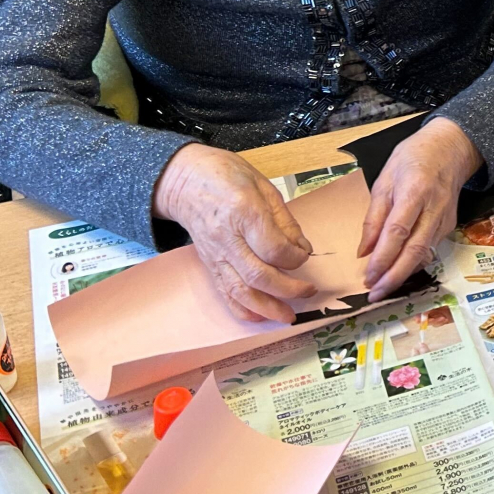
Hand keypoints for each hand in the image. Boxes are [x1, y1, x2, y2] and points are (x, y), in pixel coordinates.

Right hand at [154, 144, 314, 323]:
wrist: (186, 180)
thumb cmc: (227, 176)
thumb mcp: (264, 186)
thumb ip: (285, 220)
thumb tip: (303, 248)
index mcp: (244, 212)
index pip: (274, 248)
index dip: (295, 258)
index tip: (305, 256)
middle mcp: (227, 238)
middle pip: (259, 275)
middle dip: (287, 290)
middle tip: (308, 292)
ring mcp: (215, 254)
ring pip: (240, 290)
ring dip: (266, 308)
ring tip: (287, 316)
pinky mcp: (209, 264)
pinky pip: (224, 292)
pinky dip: (241, 308)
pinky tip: (257, 317)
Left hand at [357, 116, 482, 299]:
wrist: (450, 148)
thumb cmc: (413, 157)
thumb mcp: (384, 179)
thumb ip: (374, 216)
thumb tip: (364, 251)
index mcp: (414, 191)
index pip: (397, 232)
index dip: (383, 258)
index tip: (368, 277)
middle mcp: (434, 208)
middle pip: (415, 251)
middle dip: (394, 277)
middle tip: (375, 294)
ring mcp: (445, 218)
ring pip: (425, 254)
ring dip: (403, 274)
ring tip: (382, 288)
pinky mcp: (450, 225)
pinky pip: (430, 249)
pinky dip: (414, 263)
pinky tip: (399, 271)